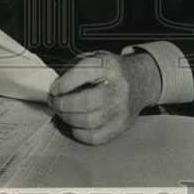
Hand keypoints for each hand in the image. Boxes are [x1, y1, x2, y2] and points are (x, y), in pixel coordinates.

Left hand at [47, 50, 161, 144]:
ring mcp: (121, 108)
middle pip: (85, 102)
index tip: (53, 88)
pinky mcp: (121, 125)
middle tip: (54, 102)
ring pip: (88, 121)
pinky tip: (75, 123)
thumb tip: (56, 87)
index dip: (64, 83)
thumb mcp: (96, 57)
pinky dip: (79, 133)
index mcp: (109, 66)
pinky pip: (95, 137)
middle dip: (62, 104)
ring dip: (68, 118)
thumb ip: (74, 67)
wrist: (140, 80)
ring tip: (62, 112)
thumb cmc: (112, 70)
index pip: (84, 73)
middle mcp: (118, 87)